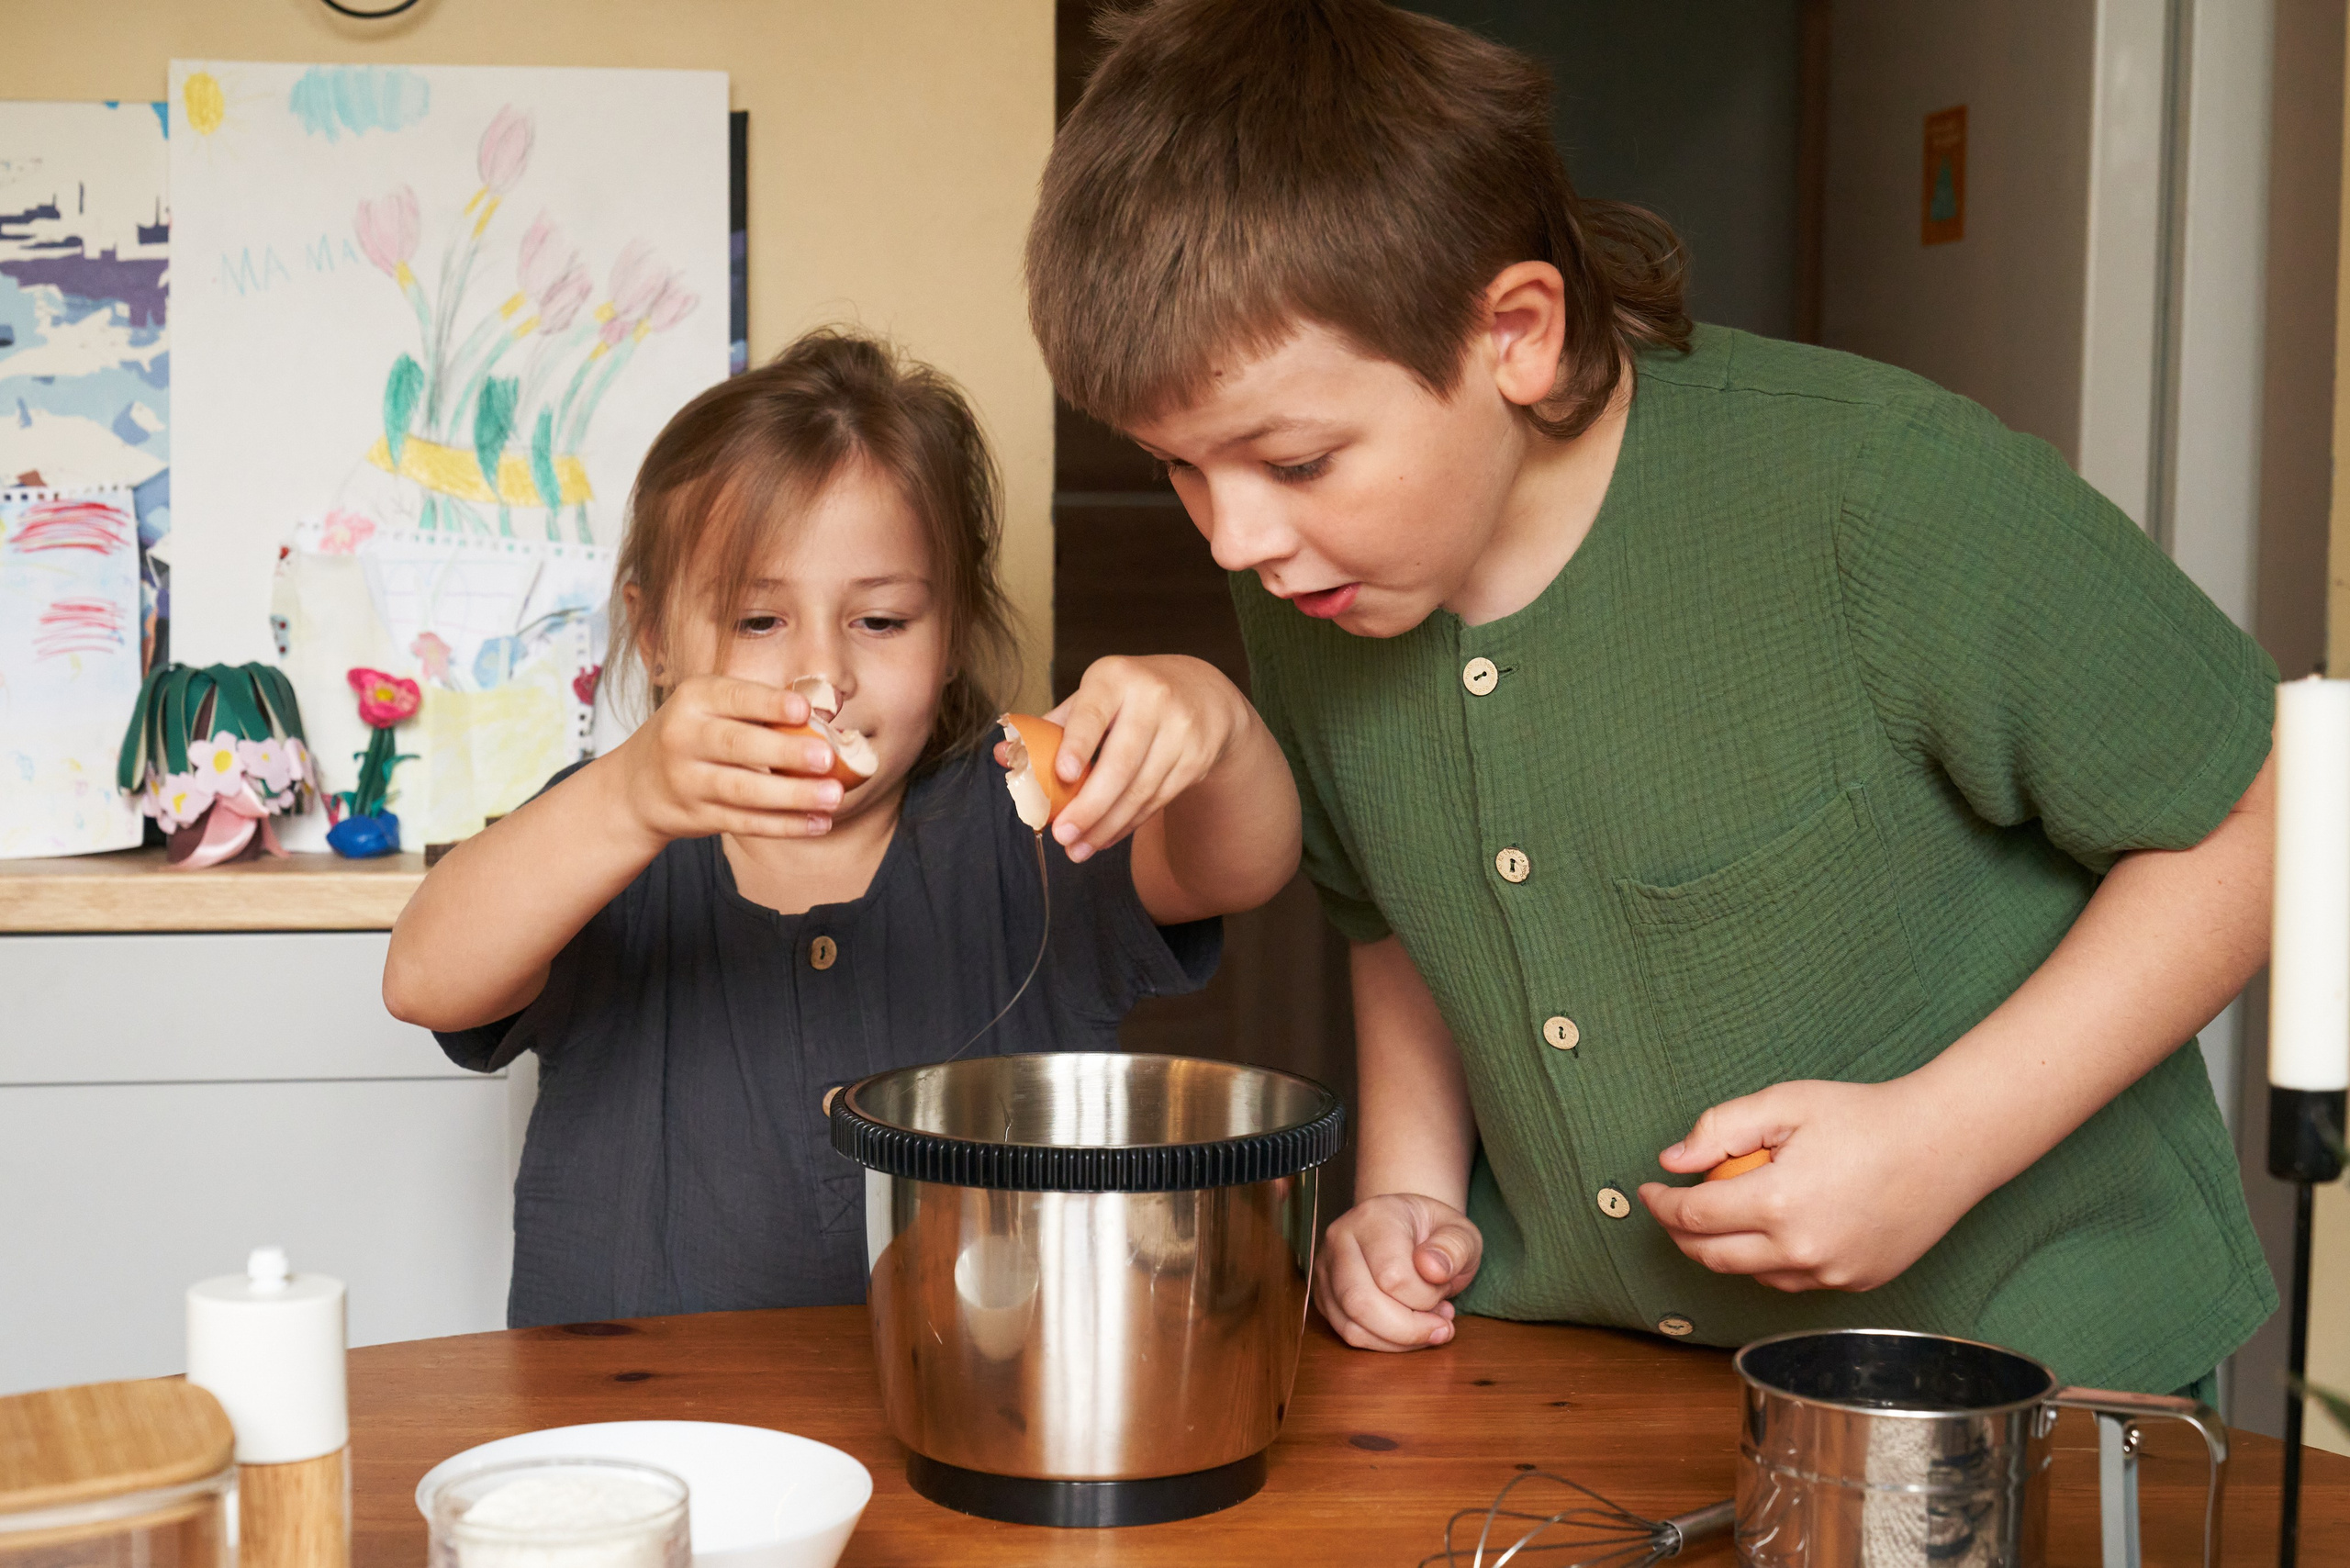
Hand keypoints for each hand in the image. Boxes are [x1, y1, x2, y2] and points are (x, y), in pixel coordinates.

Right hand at [609, 675, 846, 842]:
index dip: (769, 704)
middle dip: (785, 752)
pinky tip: (818, 822)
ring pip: (743, 790)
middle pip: (737, 745)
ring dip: (792, 795)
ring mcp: (687, 781)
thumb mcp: (712, 709)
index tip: (804, 710)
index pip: (734, 697)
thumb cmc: (694, 735)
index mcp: (694, 699)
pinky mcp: (696, 817)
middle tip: (827, 758)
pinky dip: (785, 825)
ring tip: (833, 796)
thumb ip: (760, 709)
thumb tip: (825, 716)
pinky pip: (745, 822)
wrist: (636, 786)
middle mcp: (683, 737)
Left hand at [1003, 655, 1255, 861]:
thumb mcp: (1094, 698)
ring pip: (1140, 790)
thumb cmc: (1129, 698)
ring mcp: (1180, 730)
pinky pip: (1157, 800)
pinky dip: (1128, 824)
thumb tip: (1002, 756)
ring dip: (1106, 826)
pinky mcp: (1197, 758)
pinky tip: (1105, 837)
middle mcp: (1153, 699)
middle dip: (1089, 806)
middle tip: (1062, 835)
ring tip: (1078, 849)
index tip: (1062, 774)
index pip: (1093, 714)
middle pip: (1120, 764)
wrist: (1203, 694)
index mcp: (1115, 678)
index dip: (1079, 745)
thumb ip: (1050, 728)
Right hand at [1313, 1193, 1483, 1350]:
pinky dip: (1385, 1343)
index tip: (1445, 1289)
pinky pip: (1349, 1334)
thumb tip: (1432, 1270)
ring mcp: (1326, 1268)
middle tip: (1442, 1326)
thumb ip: (1455, 1248)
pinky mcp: (1324, 1295)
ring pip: (1352, 1326)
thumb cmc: (1435, 1234)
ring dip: (1398, 1340)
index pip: (1391, 1275)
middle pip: (1361, 1303)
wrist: (1409, 1229)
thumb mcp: (1461, 1233)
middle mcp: (1340, 1239)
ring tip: (1427, 1324)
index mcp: (1373, 1217)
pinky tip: (1408, 1328)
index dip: (1425, 1297)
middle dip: (1409, 1329)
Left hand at [1638, 1076, 1986, 1291]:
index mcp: (1780, 1203)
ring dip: (1724, 1249)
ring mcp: (1832, 1274)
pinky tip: (1771, 1229)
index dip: (1661, 1205)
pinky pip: (1792, 1281)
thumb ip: (1720, 1129)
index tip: (1648, 1191)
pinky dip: (1769, 1260)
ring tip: (1720, 1214)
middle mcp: (1803, 1250)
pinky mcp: (1856, 1284)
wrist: (1945, 1145)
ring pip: (1751, 1275)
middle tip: (1669, 1208)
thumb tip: (1672, 1160)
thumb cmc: (1866, 1117)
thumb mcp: (1785, 1104)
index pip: (1694, 1217)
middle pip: (1713, 1256)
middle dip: (1680, 1233)